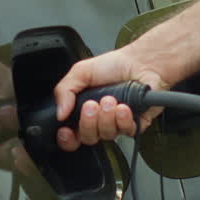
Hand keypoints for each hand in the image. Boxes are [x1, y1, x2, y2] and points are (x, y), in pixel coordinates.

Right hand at [53, 46, 172, 151]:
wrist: (140, 61)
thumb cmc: (114, 66)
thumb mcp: (80, 72)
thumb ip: (64, 91)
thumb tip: (59, 113)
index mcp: (83, 111)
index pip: (71, 135)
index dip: (67, 138)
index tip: (66, 130)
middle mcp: (99, 121)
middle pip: (87, 138)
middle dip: (88, 123)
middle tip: (91, 105)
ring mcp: (116, 124)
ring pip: (106, 135)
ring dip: (106, 117)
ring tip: (110, 100)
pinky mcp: (135, 124)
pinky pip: (126, 131)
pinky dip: (123, 119)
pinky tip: (123, 107)